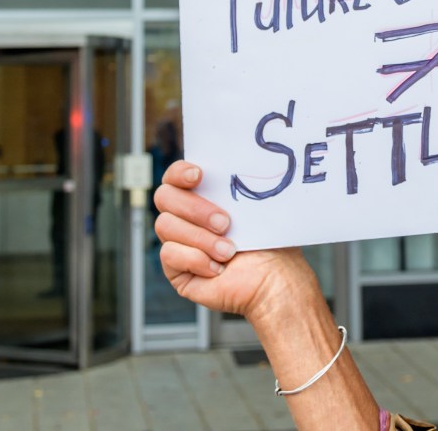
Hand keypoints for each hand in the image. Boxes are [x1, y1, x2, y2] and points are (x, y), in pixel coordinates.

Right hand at [153, 162, 318, 326]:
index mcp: (202, 196)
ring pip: (165, 226)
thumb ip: (235, 183)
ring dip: (201, 238)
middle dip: (195, 209)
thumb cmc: (268, 241)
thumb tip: (233, 158)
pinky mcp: (176, 269)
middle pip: (164, 197)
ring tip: (229, 250)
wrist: (273, 280)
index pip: (174, 176)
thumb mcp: (254, 205)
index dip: (179, 172)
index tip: (199, 175)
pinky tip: (218, 268)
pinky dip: (196, 259)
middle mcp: (185, 217)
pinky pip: (169, 254)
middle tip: (225, 222)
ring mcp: (178, 242)